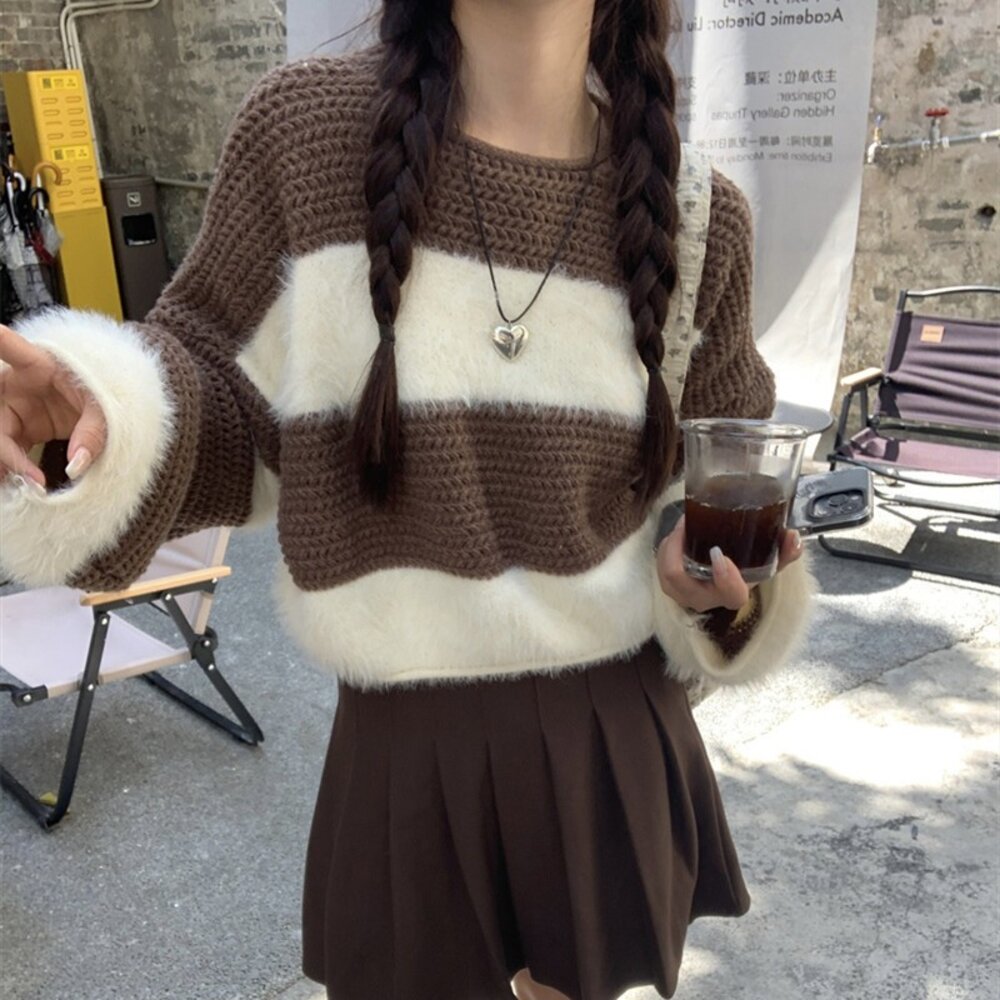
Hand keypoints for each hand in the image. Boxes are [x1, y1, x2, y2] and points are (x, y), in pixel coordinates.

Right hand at [0, 323, 106, 488]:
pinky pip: (8, 449)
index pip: (5, 345)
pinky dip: (12, 469)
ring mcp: (16, 407)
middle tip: (9, 472)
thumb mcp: (109, 409)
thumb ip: (94, 433)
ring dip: (5, 462)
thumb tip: (76, 466)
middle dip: (1, 445)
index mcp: (38, 363)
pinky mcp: (22, 429)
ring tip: (19, 487)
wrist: (116, 410)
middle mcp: (17, 383)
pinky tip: (17, 486)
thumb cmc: (111, 394)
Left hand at [655, 515, 802, 612]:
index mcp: (731, 594)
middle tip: (688, 524)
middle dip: (678, 550)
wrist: (721, 582)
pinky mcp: (670, 584)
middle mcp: (704, 598)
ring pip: (666, 570)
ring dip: (671, 546)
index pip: (730, 595)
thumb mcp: (764, 562)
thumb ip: (783, 551)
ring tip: (684, 525)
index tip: (720, 554)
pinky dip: (668, 546)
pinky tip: (679, 533)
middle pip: (679, 581)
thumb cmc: (742, 570)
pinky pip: (661, 565)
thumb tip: (794, 537)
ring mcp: (683, 593)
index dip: (725, 578)